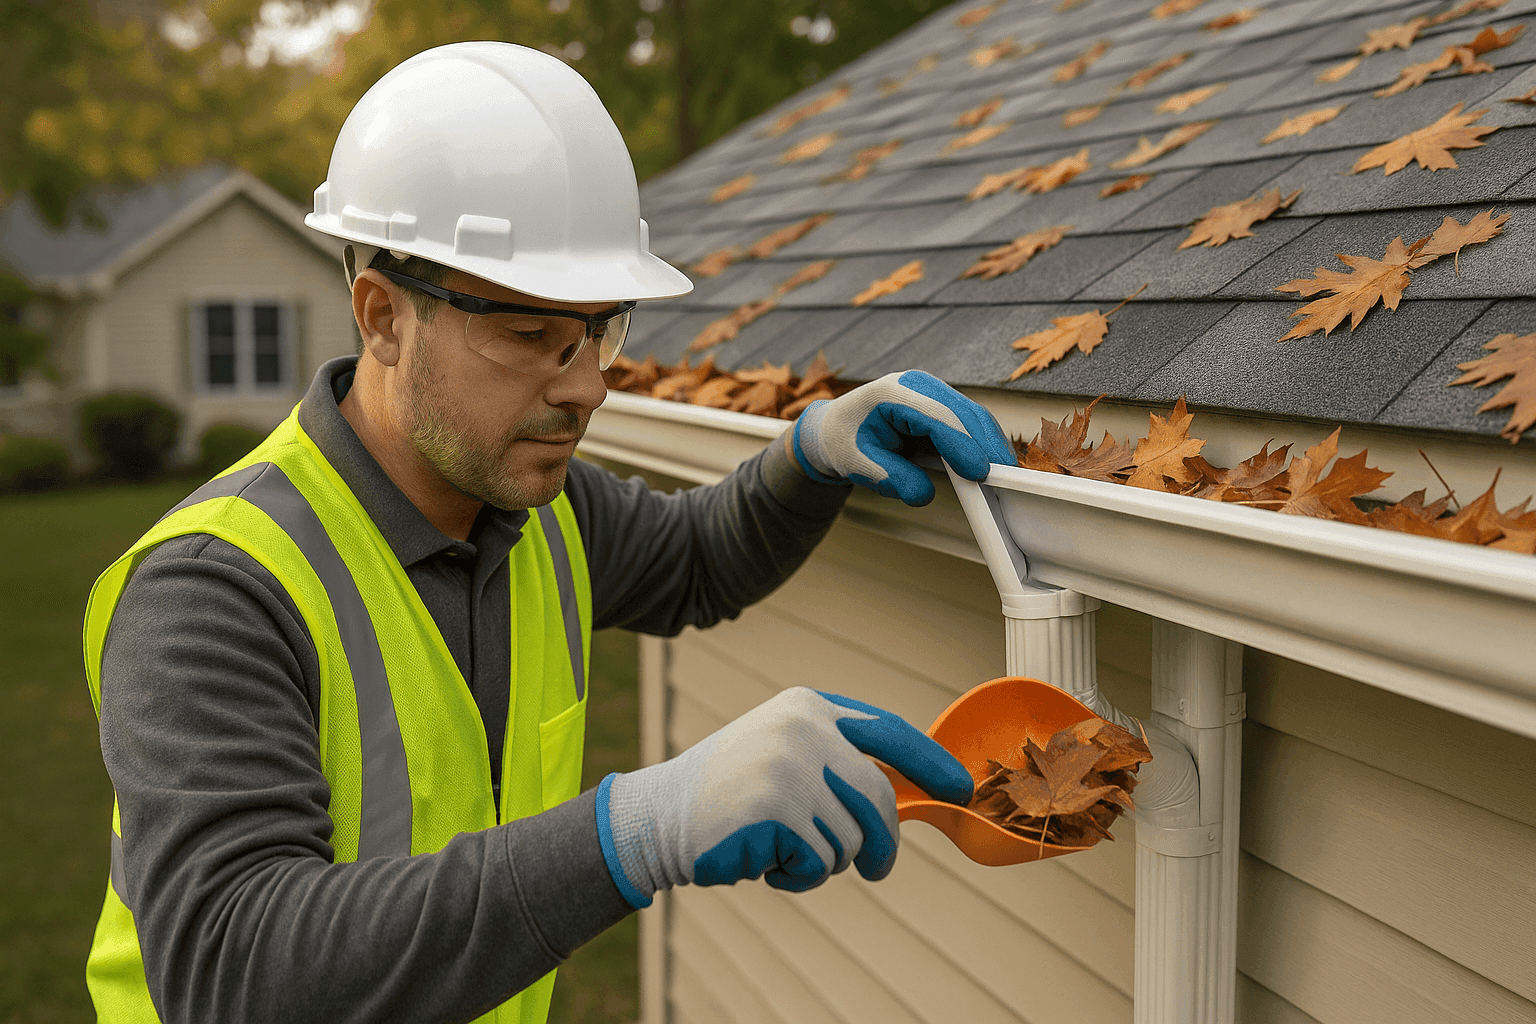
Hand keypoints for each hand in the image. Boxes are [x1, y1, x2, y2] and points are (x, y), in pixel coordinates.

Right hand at [596, 687, 971, 907]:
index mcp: (809, 707)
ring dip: (824, 862)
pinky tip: (764, 862)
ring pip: (851, 839)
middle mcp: (804, 729)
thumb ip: (837, 760)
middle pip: (879, 798)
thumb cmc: (728, 790)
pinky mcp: (779, 811)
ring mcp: (791, 768)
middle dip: (883, 844)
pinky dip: (797, 877)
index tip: (959, 788)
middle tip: (877, 869)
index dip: (930, 761)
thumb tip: (908, 792)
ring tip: (781, 850)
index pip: (889, 731)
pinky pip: (819, 863)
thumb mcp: (784, 752)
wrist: (659, 816)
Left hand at [789, 370, 1016, 505]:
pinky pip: (969, 424)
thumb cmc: (844, 442)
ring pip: (973, 416)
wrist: (837, 427)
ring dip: (990, 445)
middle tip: (1006, 479)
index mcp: (892, 393)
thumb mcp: (856, 465)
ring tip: (1006, 477)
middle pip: (964, 412)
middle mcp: (918, 386)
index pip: (937, 417)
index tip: (980, 472)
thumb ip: (889, 478)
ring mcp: (933, 393)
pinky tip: (992, 466)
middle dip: (987, 445)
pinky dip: (983, 444)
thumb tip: (923, 495)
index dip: (961, 444)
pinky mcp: (943, 406)